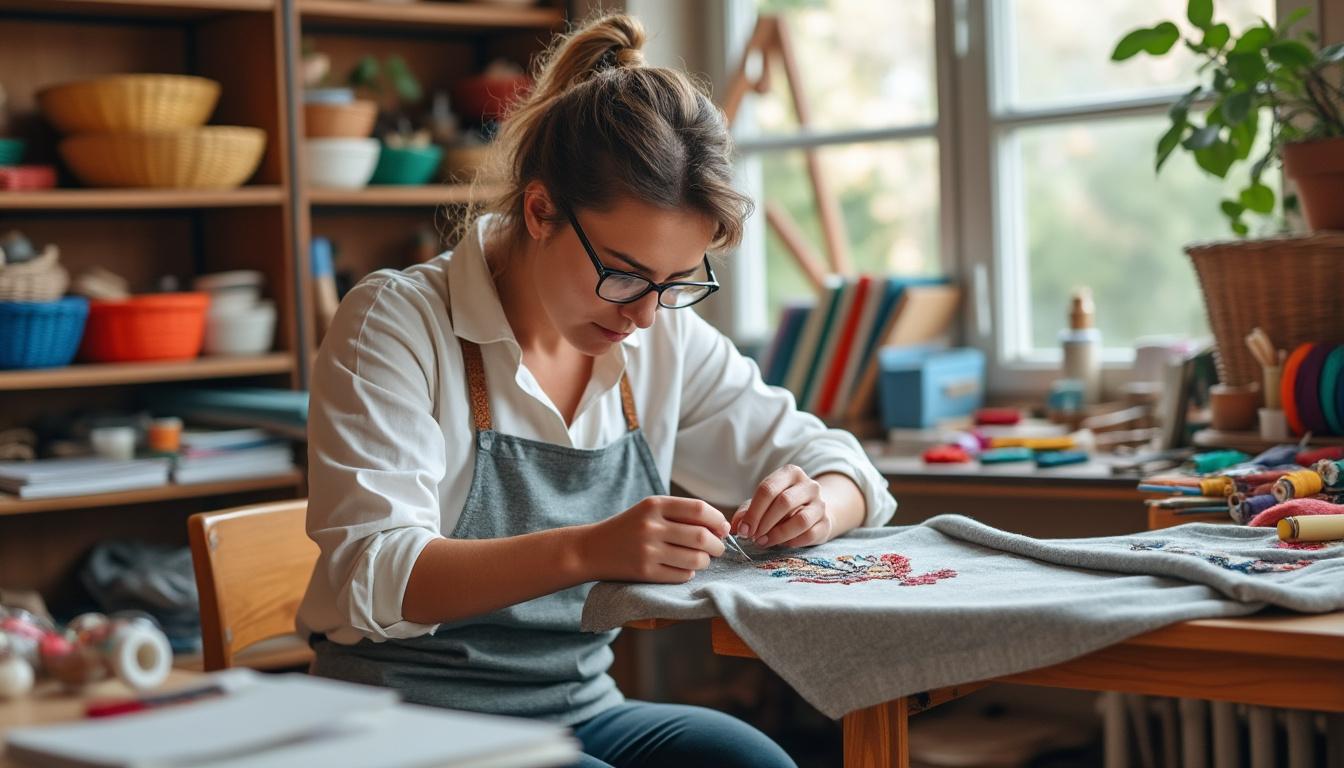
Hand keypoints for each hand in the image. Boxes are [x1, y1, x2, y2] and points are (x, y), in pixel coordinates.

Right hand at [580, 496, 728, 582]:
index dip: (717, 520)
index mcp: (654, 504)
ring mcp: (647, 551)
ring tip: (702, 560)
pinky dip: (689, 573)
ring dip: (705, 561)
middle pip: (701, 536)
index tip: (722, 529)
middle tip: (718, 549)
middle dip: (717, 545)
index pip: (699, 509)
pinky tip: (684, 569)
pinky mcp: (645, 572)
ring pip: (695, 559)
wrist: (591, 549)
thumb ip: (681, 514)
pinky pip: (681, 575)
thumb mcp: (649, 510)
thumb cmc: (628, 528)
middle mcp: (651, 526)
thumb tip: (721, 526)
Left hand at [730, 464, 832, 548]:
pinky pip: (810, 534)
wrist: (813, 513)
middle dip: (764, 522)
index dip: (754, 511)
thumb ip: (747, 511)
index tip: (744, 530)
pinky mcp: (826, 522)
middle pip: (784, 502)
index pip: (768, 489)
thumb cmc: (782, 506)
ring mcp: (820, 504)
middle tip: (753, 537)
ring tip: (764, 542)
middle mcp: (809, 485)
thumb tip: (738, 526)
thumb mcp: (763, 503)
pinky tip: (783, 544)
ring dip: (778, 534)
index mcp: (790, 473)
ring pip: (800, 520)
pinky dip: (793, 542)